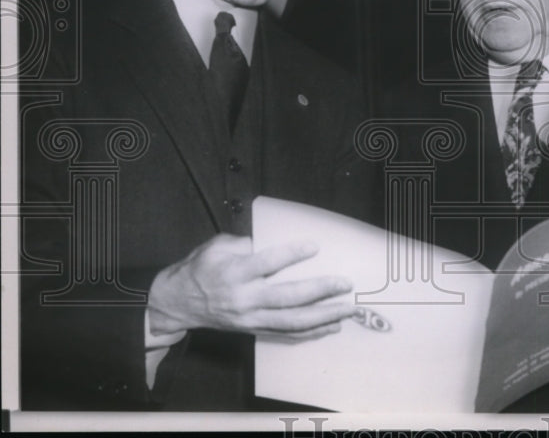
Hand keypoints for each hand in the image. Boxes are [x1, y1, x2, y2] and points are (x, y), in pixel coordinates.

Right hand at [148, 233, 354, 340]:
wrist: (177, 304)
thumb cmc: (200, 269)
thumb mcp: (216, 246)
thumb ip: (245, 242)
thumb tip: (272, 238)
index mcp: (234, 272)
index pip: (266, 263)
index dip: (290, 255)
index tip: (314, 246)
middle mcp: (244, 299)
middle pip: (286, 298)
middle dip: (319, 291)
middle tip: (344, 284)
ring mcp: (250, 319)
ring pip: (291, 322)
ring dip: (323, 317)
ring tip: (347, 309)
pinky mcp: (253, 330)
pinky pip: (286, 334)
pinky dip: (311, 332)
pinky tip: (331, 327)